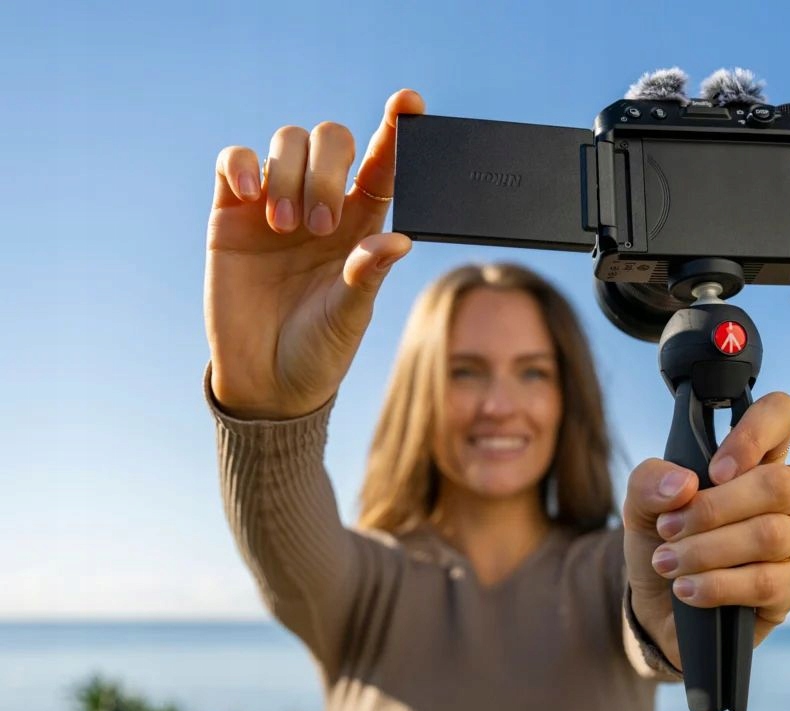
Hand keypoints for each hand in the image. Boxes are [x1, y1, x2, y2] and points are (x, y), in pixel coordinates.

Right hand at [205, 89, 424, 418]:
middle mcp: (324, 202)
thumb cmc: (320, 348)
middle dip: (330, 170)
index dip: (396, 127)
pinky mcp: (231, 212)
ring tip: (287, 227)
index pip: (385, 162)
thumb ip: (368, 276)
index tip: (408, 102)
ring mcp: (276, 202)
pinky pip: (235, 160)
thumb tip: (399, 241)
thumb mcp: (350, 316)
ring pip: (288, 141)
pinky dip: (243, 165)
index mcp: (364, 222)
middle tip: (322, 226)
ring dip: (291, 174)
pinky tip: (251, 196)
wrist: (265, 378)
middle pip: (333, 140)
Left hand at [622, 392, 789, 669]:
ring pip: (771, 535)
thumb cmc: (662, 542)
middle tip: (668, 528)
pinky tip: (687, 588)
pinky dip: (717, 585)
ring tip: (667, 562)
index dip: (756, 433)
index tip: (714, 470)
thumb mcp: (639, 506)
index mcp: (752, 459)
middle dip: (714, 509)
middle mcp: (783, 496)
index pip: (781, 415)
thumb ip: (649, 481)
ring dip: (707, 550)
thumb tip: (684, 484)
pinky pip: (767, 581)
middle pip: (779, 483)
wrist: (659, 607)